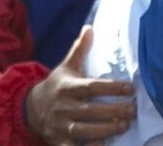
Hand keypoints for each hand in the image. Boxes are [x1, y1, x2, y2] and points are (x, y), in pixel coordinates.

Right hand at [24, 27, 134, 144]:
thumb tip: (90, 28)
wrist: (30, 108)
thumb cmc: (56, 86)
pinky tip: (103, 145)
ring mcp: (60, 125)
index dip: (111, 88)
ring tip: (123, 126)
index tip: (130, 88)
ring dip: (105, 129)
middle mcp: (63, 107)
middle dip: (112, 111)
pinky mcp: (58, 141)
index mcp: (67, 87)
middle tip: (132, 110)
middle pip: (90, 110)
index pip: (91, 87)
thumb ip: (79, 50)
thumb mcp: (66, 67)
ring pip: (83, 130)